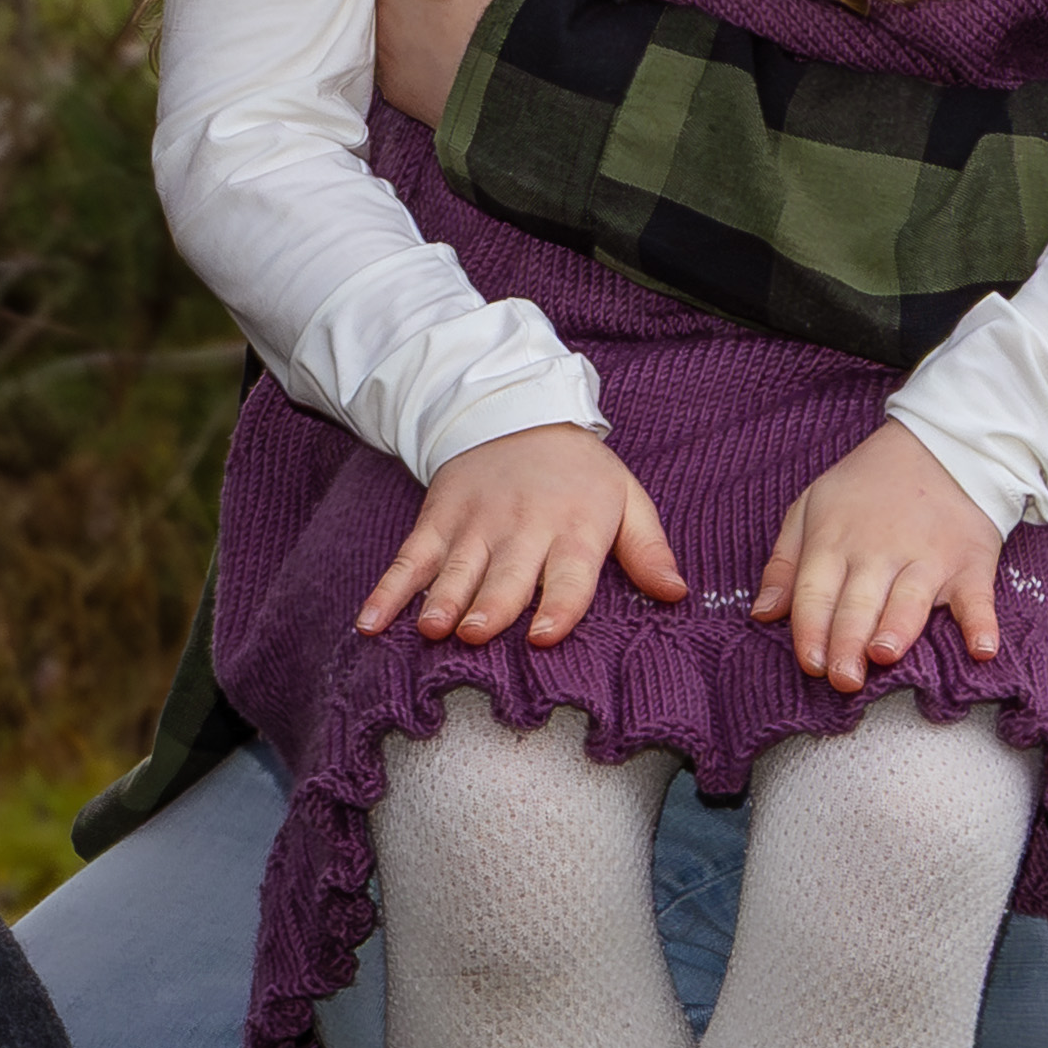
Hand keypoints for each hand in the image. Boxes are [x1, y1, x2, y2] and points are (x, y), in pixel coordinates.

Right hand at [354, 419, 681, 648]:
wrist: (515, 411)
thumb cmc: (579, 473)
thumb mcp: (626, 498)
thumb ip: (649, 548)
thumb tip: (677, 593)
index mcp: (575, 528)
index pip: (569, 574)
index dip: (557, 606)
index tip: (543, 636)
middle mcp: (523, 527)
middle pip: (506, 574)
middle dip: (490, 605)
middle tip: (476, 635)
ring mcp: (474, 524)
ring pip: (455, 568)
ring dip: (441, 598)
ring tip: (431, 628)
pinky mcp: (437, 520)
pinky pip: (409, 559)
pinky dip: (387, 590)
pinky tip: (370, 622)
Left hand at [755, 427, 1007, 686]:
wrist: (939, 447)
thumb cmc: (866, 487)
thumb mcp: (810, 508)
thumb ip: (785, 563)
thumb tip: (763, 614)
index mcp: (834, 541)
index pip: (816, 592)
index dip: (811, 630)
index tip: (811, 664)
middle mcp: (879, 552)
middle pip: (859, 603)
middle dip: (848, 642)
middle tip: (843, 679)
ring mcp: (927, 557)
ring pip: (909, 599)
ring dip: (898, 627)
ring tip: (885, 654)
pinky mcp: (969, 563)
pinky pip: (976, 598)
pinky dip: (982, 623)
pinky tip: (981, 649)